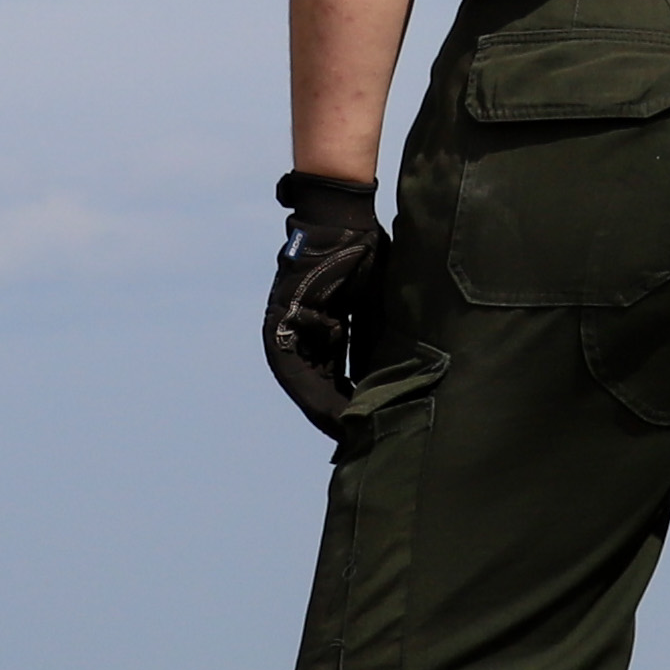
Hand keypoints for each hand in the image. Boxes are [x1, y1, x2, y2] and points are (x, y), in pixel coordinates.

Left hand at [263, 174, 384, 434]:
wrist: (342, 222)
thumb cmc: (364, 261)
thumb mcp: (376, 311)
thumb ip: (375, 344)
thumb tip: (392, 380)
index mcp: (322, 332)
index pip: (336, 378)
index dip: (353, 404)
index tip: (373, 429)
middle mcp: (300, 334)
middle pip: (318, 387)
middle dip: (339, 416)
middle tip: (360, 446)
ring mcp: (285, 330)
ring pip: (304, 384)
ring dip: (325, 412)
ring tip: (349, 437)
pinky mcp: (278, 324)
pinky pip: (293, 370)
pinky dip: (313, 393)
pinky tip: (335, 412)